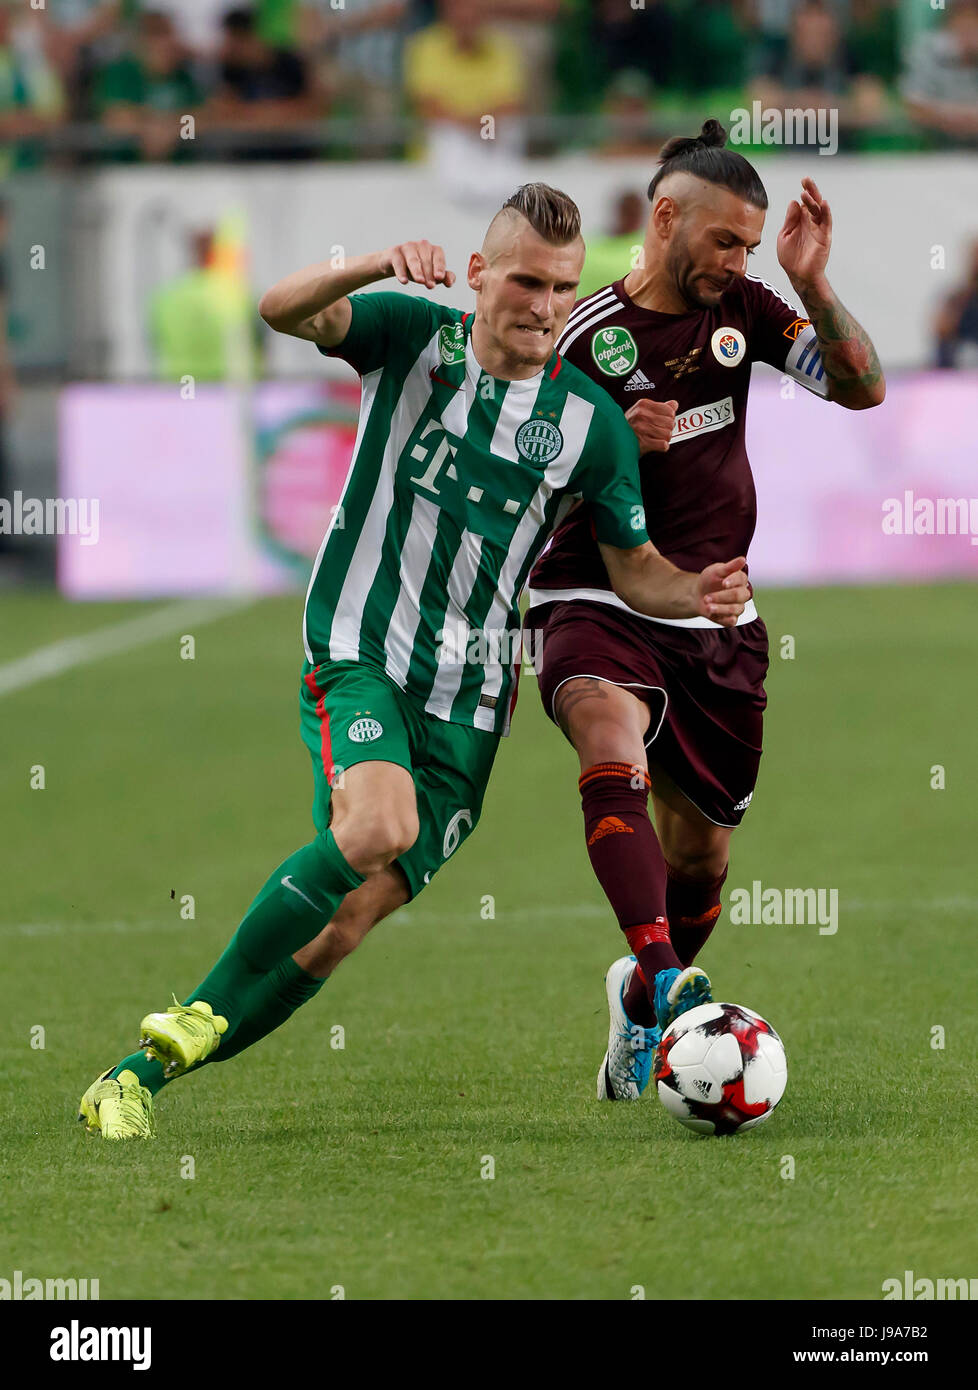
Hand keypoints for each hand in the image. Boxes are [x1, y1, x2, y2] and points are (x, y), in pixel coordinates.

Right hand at [378, 240, 454, 290]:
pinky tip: (404, 281)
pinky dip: (401, 272)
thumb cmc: (417, 269)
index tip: (439, 277)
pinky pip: (399, 262)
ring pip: (413, 260)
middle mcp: (421, 245)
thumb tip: (449, 282)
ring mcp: (407, 247)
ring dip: (417, 271)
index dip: (439, 267)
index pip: (438, 257)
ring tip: (420, 281)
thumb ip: (443, 277)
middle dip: (429, 273)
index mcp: (433, 249)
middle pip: (426, 260)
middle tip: (431, 286)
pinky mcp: (394, 252)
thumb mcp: (431, 274)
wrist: (393, 264)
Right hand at [625, 398, 677, 453]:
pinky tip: (655, 445)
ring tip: (656, 438)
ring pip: (668, 434)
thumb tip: (675, 404)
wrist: (612, 440)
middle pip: (670, 423)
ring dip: (665, 438)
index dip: (669, 418)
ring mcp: (641, 429)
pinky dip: (662, 447)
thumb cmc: (629, 426)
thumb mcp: (643, 411)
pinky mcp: (642, 443)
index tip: (661, 422)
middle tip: (659, 431)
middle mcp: (641, 415)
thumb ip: (661, 407)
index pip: (670, 411)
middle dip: (667, 429)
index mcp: (643, 405)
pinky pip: (663, 445)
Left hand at [696, 557, 749, 626]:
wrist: (697, 595)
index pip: (741, 579)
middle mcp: (742, 593)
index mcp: (740, 579)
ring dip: (720, 608)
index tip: (723, 583)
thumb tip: (743, 559)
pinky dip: (722, 618)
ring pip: (736, 609)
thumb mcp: (716, 571)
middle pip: (739, 596)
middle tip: (706, 597)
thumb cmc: (709, 580)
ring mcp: (738, 606)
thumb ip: (729, 567)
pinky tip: (712, 614)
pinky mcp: (732, 618)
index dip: (733, 581)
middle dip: (722, 596)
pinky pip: (731, 621)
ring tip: (707, 606)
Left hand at [777, 177, 831, 293]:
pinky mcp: (825, 236)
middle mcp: (811, 222)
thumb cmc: (791, 258)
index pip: (804, 203)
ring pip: (819, 210)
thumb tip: (793, 202)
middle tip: (806, 180)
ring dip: (814, 200)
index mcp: (801, 220)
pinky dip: (826, 212)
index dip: (804, 192)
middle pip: (813, 202)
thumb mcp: (784, 236)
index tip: (802, 181)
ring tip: (806, 193)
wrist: (798, 275)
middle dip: (811, 190)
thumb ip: (789, 220)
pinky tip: (824, 203)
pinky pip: (827, 222)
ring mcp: (819, 228)